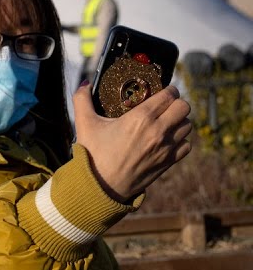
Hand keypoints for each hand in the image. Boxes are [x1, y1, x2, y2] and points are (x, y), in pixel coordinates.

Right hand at [72, 82, 191, 202]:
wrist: (102, 186)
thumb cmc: (93, 153)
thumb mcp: (84, 123)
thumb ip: (82, 99)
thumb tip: (86, 83)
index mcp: (140, 118)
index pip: (169, 96)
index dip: (169, 90)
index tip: (163, 90)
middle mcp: (158, 131)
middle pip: (184, 107)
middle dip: (177, 103)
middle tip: (166, 104)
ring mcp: (166, 148)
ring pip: (187, 125)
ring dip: (180, 121)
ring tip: (168, 121)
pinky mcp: (168, 162)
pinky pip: (186, 145)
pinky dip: (180, 140)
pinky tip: (168, 139)